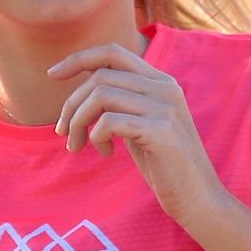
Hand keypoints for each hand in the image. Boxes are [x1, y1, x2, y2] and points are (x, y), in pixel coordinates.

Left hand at [50, 42, 228, 228]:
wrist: (198, 198)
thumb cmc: (164, 164)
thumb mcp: (139, 125)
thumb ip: (120, 104)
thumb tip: (82, 92)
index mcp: (160, 81)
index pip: (113, 52)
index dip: (79, 58)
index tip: (52, 74)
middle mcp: (164, 87)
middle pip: (100, 77)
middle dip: (71, 104)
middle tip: (64, 132)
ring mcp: (165, 107)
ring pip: (100, 95)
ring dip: (78, 122)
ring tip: (78, 146)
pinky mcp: (161, 131)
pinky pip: (109, 121)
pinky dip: (96, 136)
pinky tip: (106, 153)